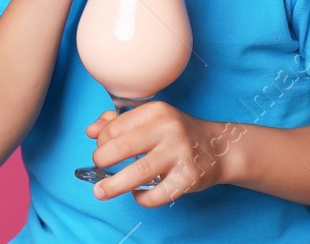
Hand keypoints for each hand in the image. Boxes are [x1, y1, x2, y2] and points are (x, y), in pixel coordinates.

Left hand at [85, 101, 230, 204]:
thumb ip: (119, 122)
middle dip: (101, 161)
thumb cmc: (177, 133)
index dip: (101, 142)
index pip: (114, 127)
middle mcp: (168, 129)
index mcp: (155, 111)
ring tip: (100, 192)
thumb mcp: (151, 119)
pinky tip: (137, 194)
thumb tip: (91, 131)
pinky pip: (157, 194)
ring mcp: (179, 154)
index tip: (102, 150)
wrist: (219, 148)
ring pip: (136, 173)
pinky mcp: (188, 178)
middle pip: (121, 148)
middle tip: (98, 168)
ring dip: (113, 186)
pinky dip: (142, 199)